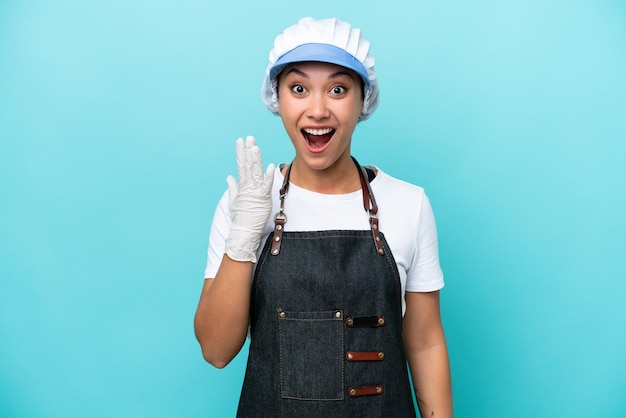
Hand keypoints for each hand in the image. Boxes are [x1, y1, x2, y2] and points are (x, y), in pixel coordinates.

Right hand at [225, 136, 274, 262]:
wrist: (242, 230)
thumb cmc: (240, 217)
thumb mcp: (233, 200)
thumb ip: (232, 187)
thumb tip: (229, 177)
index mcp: (241, 185)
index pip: (241, 165)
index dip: (240, 152)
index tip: (240, 141)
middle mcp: (247, 186)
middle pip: (247, 165)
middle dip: (248, 150)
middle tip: (249, 138)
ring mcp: (254, 191)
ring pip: (255, 171)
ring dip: (255, 159)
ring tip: (255, 147)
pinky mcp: (262, 198)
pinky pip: (266, 185)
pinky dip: (268, 175)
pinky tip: (270, 165)